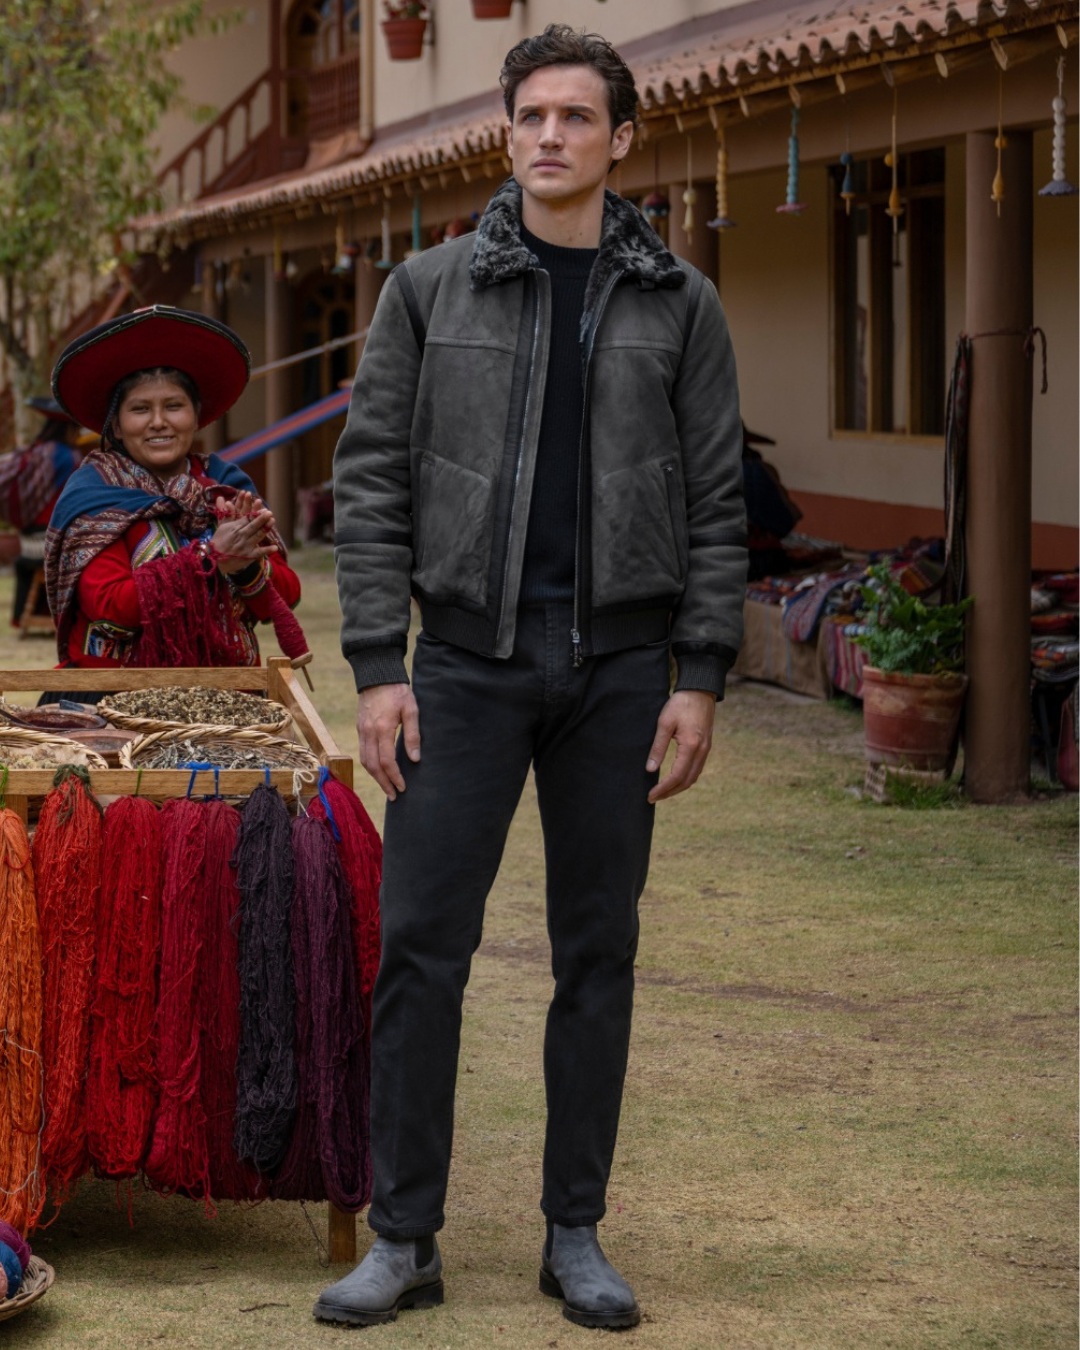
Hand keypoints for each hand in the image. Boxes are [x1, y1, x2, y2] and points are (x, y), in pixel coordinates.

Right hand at [211, 493, 277, 573]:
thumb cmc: (219, 541)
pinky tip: (275, 547)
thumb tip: (221, 497)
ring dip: (265, 528)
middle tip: (269, 512)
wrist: (215, 559)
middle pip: (253, 525)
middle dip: (261, 518)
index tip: (262, 507)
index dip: (255, 513)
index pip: (247, 518)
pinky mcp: (248, 556)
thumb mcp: (221, 526)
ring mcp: (245, 546)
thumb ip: (225, 513)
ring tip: (272, 521)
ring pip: (257, 536)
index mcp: (235, 527)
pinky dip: (267, 550)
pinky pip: (259, 553)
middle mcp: (241, 535)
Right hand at [357, 683, 419, 799]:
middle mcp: (368, 732)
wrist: (376, 674)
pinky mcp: (360, 728)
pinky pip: (362, 752)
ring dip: (375, 777)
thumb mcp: (411, 709)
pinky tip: (379, 770)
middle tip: (394, 795)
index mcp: (382, 728)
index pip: (386, 761)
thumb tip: (415, 759)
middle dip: (383, 783)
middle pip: (372, 766)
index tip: (403, 787)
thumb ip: (413, 735)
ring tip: (387, 787)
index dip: (395, 777)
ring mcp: (361, 731)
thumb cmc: (397, 691)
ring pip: (365, 761)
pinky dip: (370, 765)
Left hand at [645, 690, 715, 802]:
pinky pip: (697, 769)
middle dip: (670, 793)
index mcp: (691, 746)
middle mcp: (701, 751)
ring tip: (662, 792)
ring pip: (693, 777)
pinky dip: (685, 779)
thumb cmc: (680, 704)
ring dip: (678, 787)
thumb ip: (658, 747)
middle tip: (653, 798)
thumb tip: (650, 769)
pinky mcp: (706, 746)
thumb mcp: (664, 723)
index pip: (676, 776)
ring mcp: (706, 749)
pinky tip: (675, 779)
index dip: (663, 789)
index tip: (650, 796)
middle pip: (687, 781)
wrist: (700, 690)